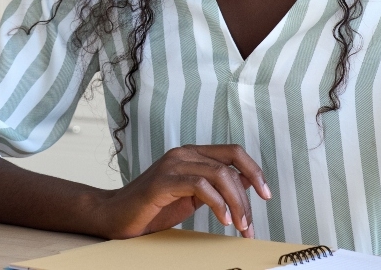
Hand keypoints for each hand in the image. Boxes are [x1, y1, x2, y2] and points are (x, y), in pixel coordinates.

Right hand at [91, 144, 271, 239]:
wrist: (114, 216)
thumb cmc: (152, 208)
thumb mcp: (192, 197)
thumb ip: (215, 187)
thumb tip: (245, 183)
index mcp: (192, 154)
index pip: (233, 153)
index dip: (254, 170)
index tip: (266, 194)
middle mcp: (183, 153)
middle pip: (229, 165)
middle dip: (246, 197)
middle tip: (249, 224)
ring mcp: (173, 164)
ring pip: (218, 175)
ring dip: (235, 203)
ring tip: (239, 226)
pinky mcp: (163, 180)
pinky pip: (200, 186)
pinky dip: (217, 203)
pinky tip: (223, 219)